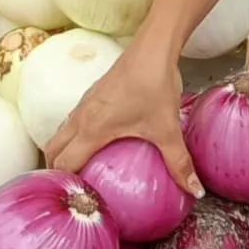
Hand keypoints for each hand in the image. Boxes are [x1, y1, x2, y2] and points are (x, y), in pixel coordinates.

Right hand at [45, 38, 200, 195]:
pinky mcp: (92, 95)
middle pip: (53, 150)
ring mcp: (83, 104)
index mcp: (91, 130)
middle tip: (73, 190)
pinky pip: (72, 122)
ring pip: (60, 134)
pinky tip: (95, 145)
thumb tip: (195, 190)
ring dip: (62, 153)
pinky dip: (72, 138)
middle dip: (56, 171)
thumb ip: (178, 162)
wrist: (152, 47)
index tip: (77, 201)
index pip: (64, 164)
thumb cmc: (155, 86)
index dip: (67, 184)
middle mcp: (80, 118)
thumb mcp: (168, 129)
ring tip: (78, 173)